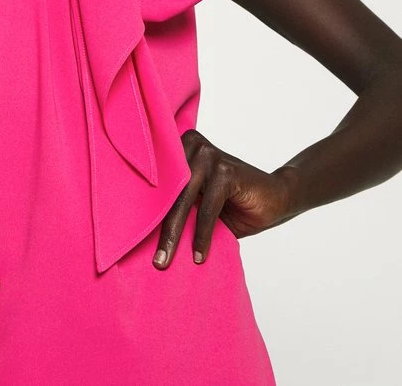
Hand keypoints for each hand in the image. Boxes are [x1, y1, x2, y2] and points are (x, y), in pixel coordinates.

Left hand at [153, 129, 291, 268]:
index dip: (143, 208)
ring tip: (165, 260)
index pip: (156, 180)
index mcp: (181, 148)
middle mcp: (192, 145)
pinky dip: (202, 234)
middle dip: (158, 227)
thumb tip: (142, 230)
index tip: (131, 240)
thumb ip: (179, 206)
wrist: (275, 198)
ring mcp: (209, 155)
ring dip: (174, 234)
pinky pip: (207, 208)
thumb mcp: (200, 205)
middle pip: (167, 191)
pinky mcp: (225, 171)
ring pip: (183, 199)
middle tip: (154, 260)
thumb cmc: (233, 204)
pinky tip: (199, 255)